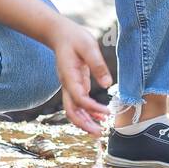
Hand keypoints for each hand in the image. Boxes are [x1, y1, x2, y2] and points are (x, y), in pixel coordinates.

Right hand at [43, 17, 112, 135]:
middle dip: (84, 124)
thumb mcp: (88, 46)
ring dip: (86, 122)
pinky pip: (80, 104)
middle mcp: (67, 84)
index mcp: (69, 76)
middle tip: (99, 134)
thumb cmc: (74, 38)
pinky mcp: (75, 85)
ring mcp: (70, 86)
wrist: (60, 33)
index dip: (92, 108)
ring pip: (74, 110)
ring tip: (100, 131)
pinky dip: (88, 112)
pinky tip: (100, 117)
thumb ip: (97, 64)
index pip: (79, 98)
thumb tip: (108, 84)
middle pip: (72, 111)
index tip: (107, 112)